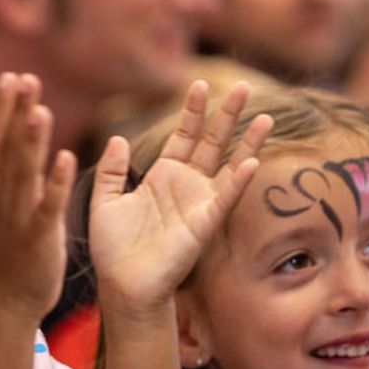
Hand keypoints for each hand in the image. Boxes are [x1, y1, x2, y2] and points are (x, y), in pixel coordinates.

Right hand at [0, 73, 76, 320]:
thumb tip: (15, 148)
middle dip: (15, 113)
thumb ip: (13, 177)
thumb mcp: (8, 209)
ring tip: (40, 109)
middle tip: (23, 77)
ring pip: (25, 174)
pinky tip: (68, 158)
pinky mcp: (38, 239)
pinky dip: (56, 184)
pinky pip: (48, 208)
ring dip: (31, 141)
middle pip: (8, 149)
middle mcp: (5, 199)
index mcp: (0, 191)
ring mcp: (20, 219)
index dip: (3, 109)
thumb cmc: (13, 253)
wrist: (8, 303)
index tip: (11, 76)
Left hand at [90, 81, 272, 320]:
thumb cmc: (113, 247)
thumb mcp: (104, 200)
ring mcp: (199, 203)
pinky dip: (238, 180)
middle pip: (212, 142)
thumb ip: (113, 170)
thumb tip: (119, 138)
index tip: (199, 85)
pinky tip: (252, 161)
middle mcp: (186, 185)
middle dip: (226, 115)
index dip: (192, 112)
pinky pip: (224, 198)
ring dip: (247, 142)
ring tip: (264, 115)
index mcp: (162, 176)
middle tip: (242, 86)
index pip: (183, 136)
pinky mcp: (204, 224)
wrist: (122, 283)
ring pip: (228, 165)